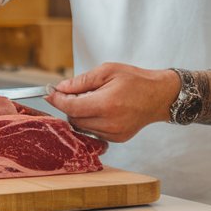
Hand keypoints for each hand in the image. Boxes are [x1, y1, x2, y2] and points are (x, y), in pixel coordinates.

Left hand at [43, 63, 180, 142]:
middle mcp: (110, 122)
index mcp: (107, 104)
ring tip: (93, 100)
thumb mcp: (108, 71)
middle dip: (69, 106)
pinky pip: (93, 132)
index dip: (57, 100)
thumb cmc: (136, 80)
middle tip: (73, 93)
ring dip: (80, 114)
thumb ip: (82, 81)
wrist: (160, 96)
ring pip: (82, 127)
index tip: (50, 93)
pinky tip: (101, 110)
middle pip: (74, 118)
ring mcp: (114, 133)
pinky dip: (91, 122)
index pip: (71, 107)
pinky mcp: (117, 139)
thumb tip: (61, 88)